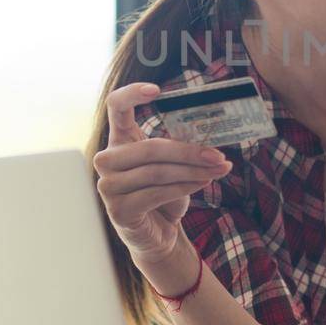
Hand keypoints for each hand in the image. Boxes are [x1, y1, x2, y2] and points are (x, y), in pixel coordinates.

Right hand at [93, 82, 232, 268]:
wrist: (158, 234)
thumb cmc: (164, 194)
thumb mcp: (172, 166)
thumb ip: (179, 148)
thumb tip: (211, 138)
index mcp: (119, 141)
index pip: (116, 107)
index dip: (132, 94)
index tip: (156, 90)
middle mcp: (106, 161)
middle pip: (150, 147)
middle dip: (189, 152)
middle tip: (218, 155)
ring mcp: (108, 186)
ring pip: (157, 172)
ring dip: (193, 171)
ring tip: (219, 170)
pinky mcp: (118, 210)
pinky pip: (157, 193)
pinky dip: (185, 187)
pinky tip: (202, 183)